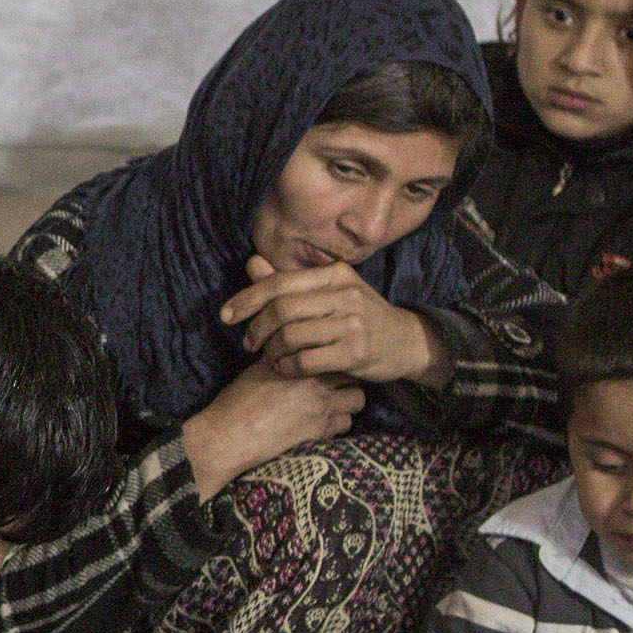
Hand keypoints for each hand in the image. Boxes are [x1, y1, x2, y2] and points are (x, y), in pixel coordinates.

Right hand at [182, 358, 364, 497]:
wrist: (230, 435)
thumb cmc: (239, 400)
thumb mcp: (260, 369)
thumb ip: (286, 358)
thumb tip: (300, 350)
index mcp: (300, 363)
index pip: (336, 351)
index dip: (338, 356)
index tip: (333, 361)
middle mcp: (316, 383)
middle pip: (354, 375)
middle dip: (349, 377)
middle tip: (338, 381)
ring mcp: (322, 409)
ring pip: (357, 401)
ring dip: (348, 400)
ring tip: (334, 402)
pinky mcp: (321, 433)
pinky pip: (346, 424)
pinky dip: (338, 422)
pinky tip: (323, 421)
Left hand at [220, 255, 448, 385]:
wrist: (406, 342)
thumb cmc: (359, 316)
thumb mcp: (329, 293)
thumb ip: (289, 283)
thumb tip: (251, 263)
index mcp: (334, 275)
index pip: (279, 283)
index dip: (247, 299)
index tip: (226, 315)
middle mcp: (344, 294)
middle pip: (281, 309)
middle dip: (256, 328)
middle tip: (248, 343)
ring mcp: (352, 324)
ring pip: (291, 336)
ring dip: (271, 351)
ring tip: (268, 358)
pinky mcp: (356, 352)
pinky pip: (306, 360)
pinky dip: (287, 367)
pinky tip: (284, 369)